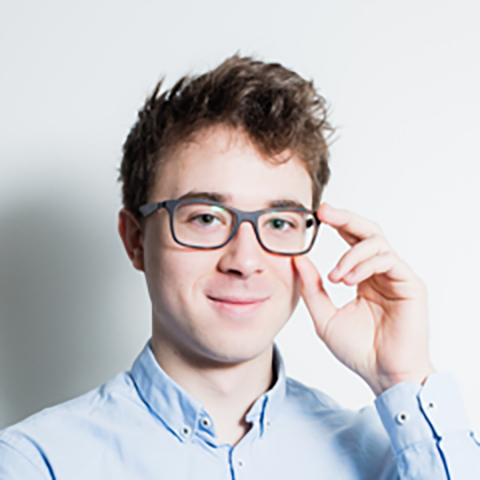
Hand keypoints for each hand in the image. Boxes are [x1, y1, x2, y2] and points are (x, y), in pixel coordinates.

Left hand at [294, 203, 434, 395]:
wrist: (382, 374)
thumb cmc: (357, 350)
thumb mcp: (324, 316)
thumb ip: (311, 288)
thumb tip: (296, 260)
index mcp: (362, 277)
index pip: (351, 241)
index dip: (337, 224)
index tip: (317, 214)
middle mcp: (380, 272)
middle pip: (367, 231)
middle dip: (345, 219)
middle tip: (324, 212)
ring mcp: (396, 276)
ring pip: (376, 243)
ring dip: (350, 254)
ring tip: (335, 276)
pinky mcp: (410, 284)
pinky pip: (387, 260)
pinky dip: (364, 264)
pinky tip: (348, 279)